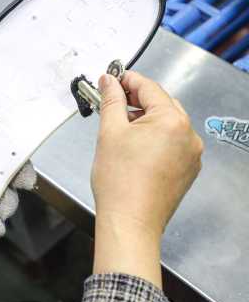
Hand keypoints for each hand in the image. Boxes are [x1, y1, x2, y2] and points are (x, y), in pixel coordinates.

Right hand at [91, 71, 202, 287]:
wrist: (130, 222)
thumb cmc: (119, 181)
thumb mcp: (110, 132)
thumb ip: (111, 100)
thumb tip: (109, 80)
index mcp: (172, 121)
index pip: (149, 87)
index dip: (127, 80)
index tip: (111, 79)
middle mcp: (189, 135)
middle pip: (162, 104)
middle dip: (137, 100)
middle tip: (113, 103)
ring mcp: (191, 154)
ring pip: (168, 124)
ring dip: (146, 119)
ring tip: (121, 128)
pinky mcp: (188, 169)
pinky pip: (173, 142)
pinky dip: (155, 138)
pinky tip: (136, 147)